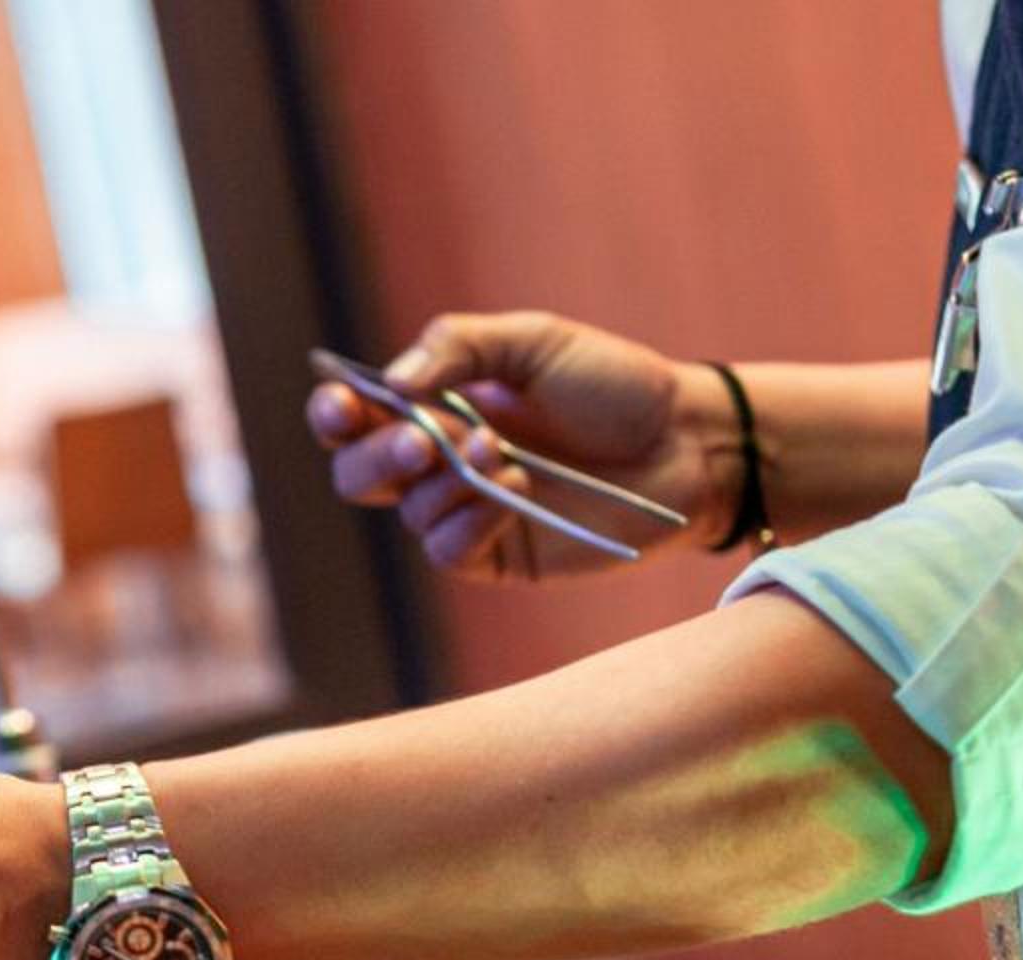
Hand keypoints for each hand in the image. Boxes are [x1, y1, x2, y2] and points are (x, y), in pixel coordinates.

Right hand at [308, 311, 736, 577]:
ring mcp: (466, 512)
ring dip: (446, 482)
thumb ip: (459, 347)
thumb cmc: (614, 385)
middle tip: (421, 440)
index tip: (342, 406)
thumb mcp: (536, 341)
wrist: (687, 441)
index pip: (356, 419)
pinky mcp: (499, 555)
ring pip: (408, 513)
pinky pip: (450, 551)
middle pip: (359, 476)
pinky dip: (471, 521)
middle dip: (376, 458)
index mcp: (435, 406)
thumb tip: (393, 383)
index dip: (335, 415)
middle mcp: (439, 464)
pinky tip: (514, 493)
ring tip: (501, 453)